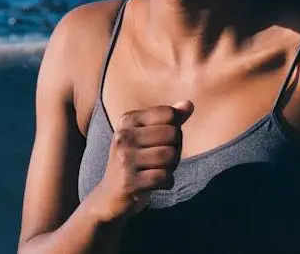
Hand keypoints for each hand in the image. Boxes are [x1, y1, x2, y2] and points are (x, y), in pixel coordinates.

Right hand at [89, 100, 193, 221]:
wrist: (109, 196)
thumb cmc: (134, 161)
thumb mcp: (147, 136)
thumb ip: (169, 120)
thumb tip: (189, 104)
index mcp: (127, 120)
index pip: (169, 114)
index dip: (175, 129)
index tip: (164, 141)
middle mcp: (123, 136)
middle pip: (172, 134)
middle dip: (176, 149)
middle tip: (165, 160)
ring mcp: (124, 159)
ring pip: (170, 156)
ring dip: (172, 167)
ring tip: (160, 171)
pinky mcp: (129, 182)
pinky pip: (164, 177)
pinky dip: (168, 182)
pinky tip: (158, 184)